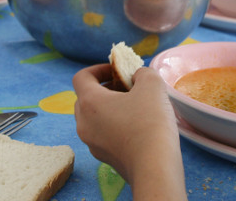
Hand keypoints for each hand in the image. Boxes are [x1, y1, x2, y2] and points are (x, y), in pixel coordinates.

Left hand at [72, 64, 180, 185]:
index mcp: (89, 103)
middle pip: (85, 98)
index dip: (98, 69)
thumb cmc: (150, 123)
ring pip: (93, 118)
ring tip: (134, 108)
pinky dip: (113, 126)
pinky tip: (137, 127)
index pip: (81, 77)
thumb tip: (138, 77)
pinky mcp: (104, 157)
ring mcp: (92, 143)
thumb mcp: (152, 85)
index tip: (117, 70)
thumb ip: (143, 73)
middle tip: (127, 88)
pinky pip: (103, 134)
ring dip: (109, 108)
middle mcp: (84, 123)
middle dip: (105, 89)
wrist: (154, 168)